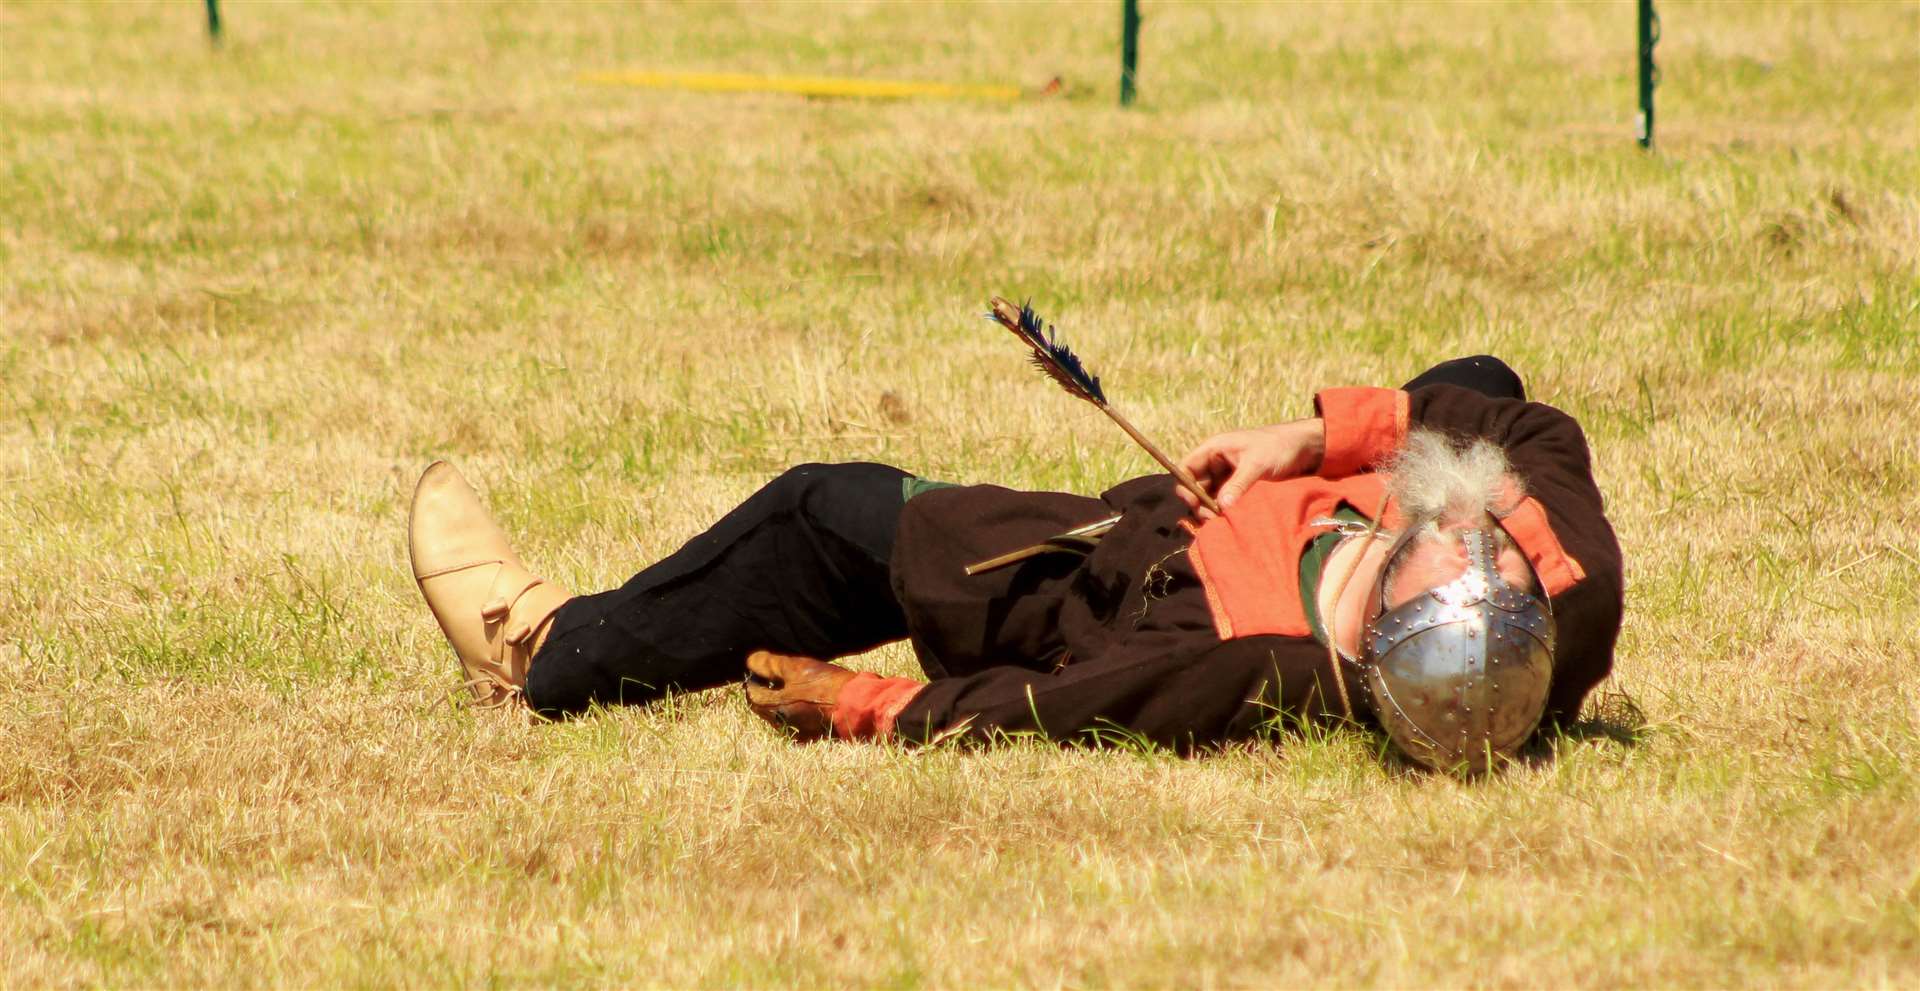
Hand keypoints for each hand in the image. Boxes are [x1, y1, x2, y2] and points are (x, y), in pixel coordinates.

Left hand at [744, 650, 858, 740]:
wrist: (858, 705)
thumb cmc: (827, 686)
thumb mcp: (797, 668)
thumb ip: (771, 664)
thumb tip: (751, 661)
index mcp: (775, 709)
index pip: (752, 695)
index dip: (752, 680)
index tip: (758, 669)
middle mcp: (782, 724)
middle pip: (764, 708)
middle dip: (764, 692)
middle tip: (771, 677)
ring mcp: (798, 732)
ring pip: (780, 716)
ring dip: (779, 702)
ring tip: (789, 686)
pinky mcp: (814, 735)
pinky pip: (797, 724)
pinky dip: (795, 712)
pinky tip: (805, 702)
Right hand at [1176, 418, 1325, 518]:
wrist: (1304, 447)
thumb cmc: (1278, 447)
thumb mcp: (1256, 464)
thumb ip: (1238, 484)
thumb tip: (1221, 506)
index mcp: (1214, 448)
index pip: (1187, 467)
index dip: (1185, 485)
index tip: (1193, 503)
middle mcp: (1216, 461)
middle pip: (1196, 485)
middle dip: (1199, 502)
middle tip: (1210, 518)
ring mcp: (1227, 474)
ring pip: (1209, 494)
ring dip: (1211, 508)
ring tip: (1218, 521)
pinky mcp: (1239, 484)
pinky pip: (1223, 498)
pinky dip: (1223, 508)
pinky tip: (1227, 519)